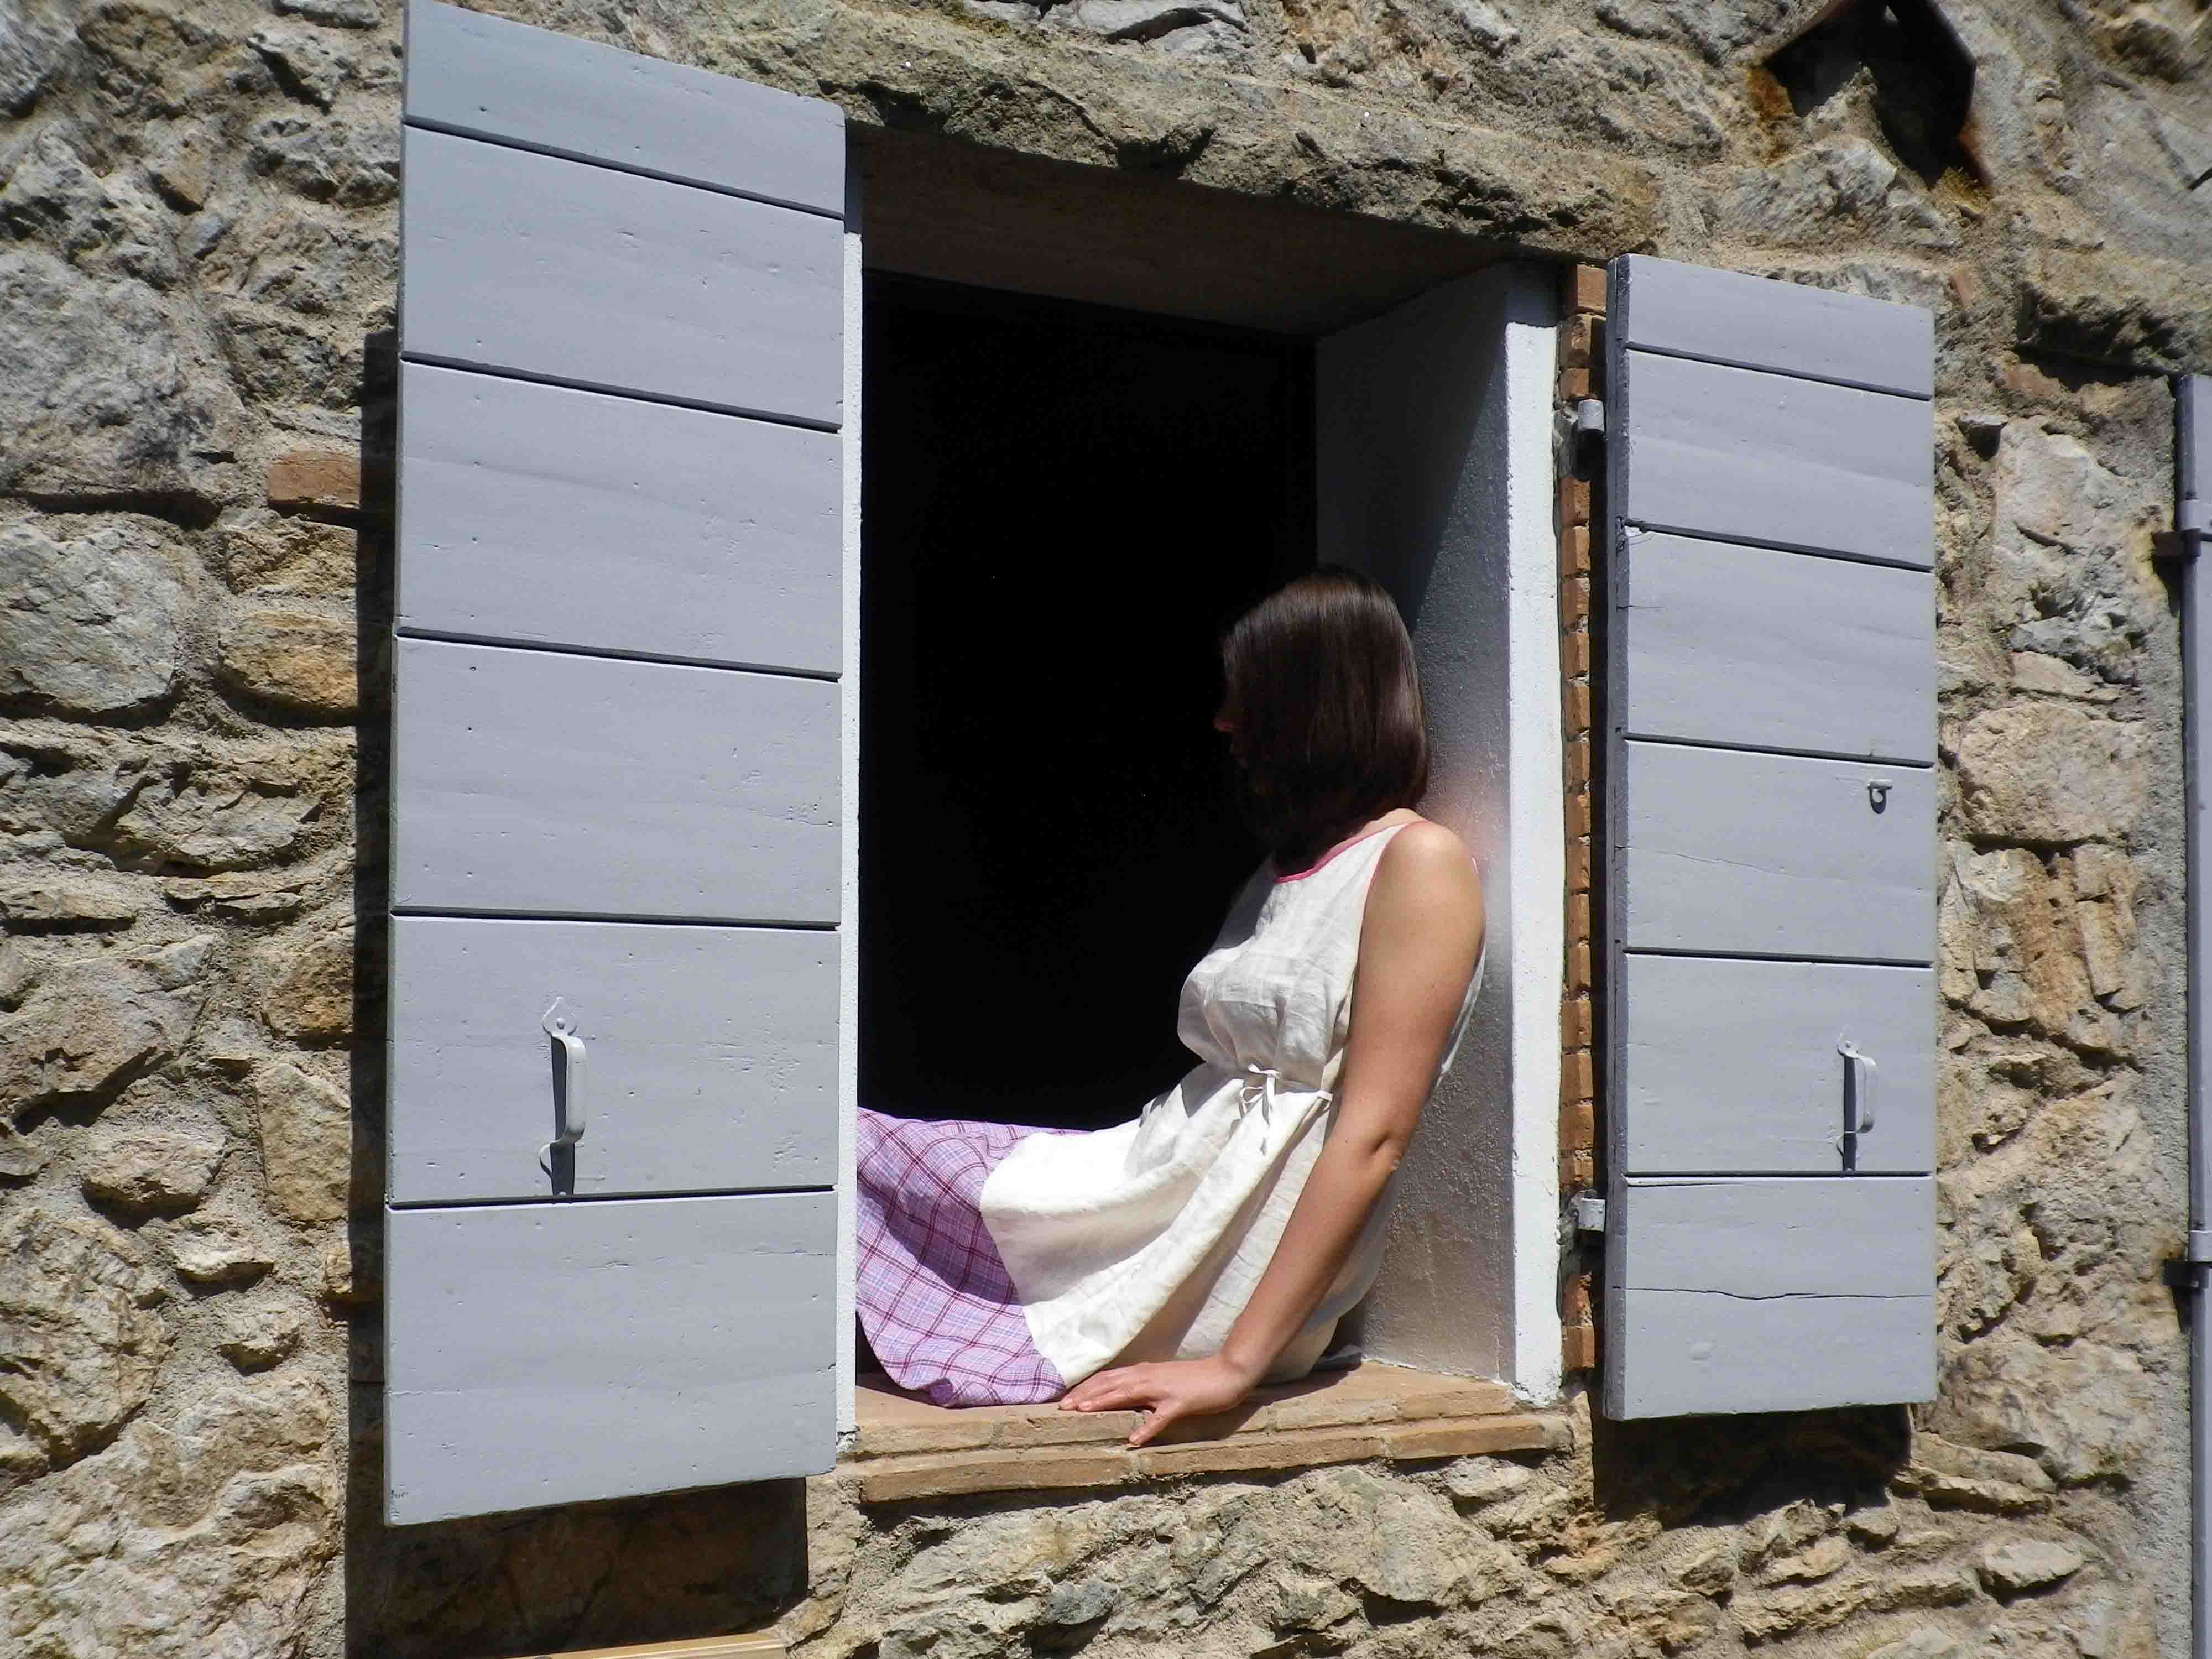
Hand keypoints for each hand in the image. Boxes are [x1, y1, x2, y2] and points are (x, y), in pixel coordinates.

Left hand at [1058, 1355, 1261, 1446]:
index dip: (1085, 1388)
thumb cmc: (1193, 1380)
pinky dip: (1146, 1428)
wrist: (1225, 1373)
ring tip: (1084, 1412)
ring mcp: (1163, 1389)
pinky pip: (1160, 1417)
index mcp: (1143, 1373)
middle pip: (1109, 1384)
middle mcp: (1147, 1377)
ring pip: (1127, 1394)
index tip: (1065, 1400)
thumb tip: (1119, 1401)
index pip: (1107, 1379)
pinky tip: (1134, 1440)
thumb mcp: (1162, 1383)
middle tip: (1062, 1408)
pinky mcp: (1180, 1403)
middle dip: (1085, 1395)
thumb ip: (1141, 1390)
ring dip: (1104, 1402)